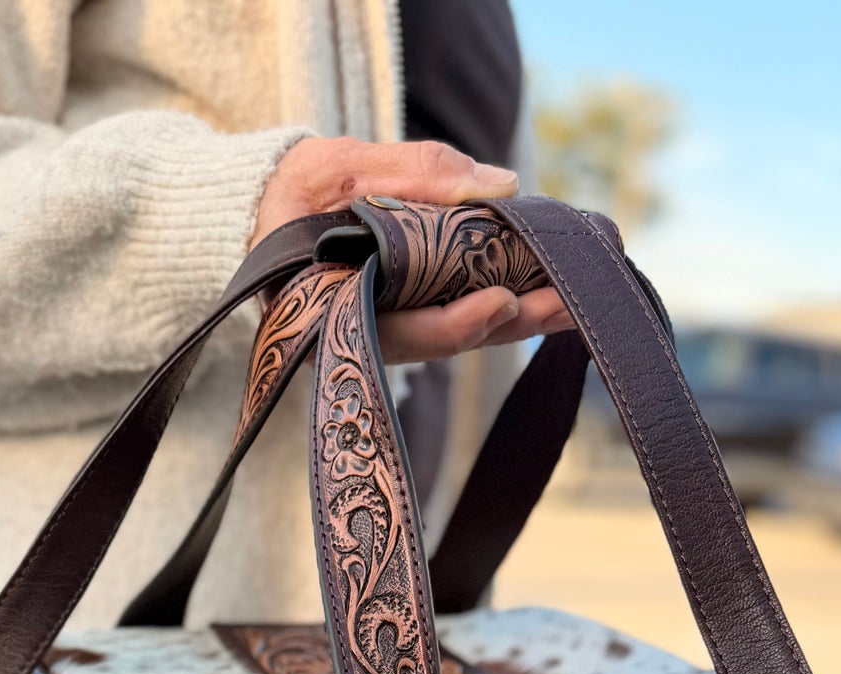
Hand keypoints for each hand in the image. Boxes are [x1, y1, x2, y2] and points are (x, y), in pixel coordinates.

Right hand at [251, 137, 574, 362]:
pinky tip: (547, 288)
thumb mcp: (341, 167)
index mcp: (338, 314)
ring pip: (462, 328)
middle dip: (513, 321)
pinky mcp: (409, 310)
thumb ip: (414, 173)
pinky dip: (503, 297)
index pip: (406, 332)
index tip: (506, 300)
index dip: (458, 324)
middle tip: (572, 304)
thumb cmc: (294, 193)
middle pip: (449, 337)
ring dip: (522, 315)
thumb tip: (500, 184)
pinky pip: (460, 309)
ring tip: (576, 299)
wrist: (264, 213)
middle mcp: (369, 334)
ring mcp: (392, 326)